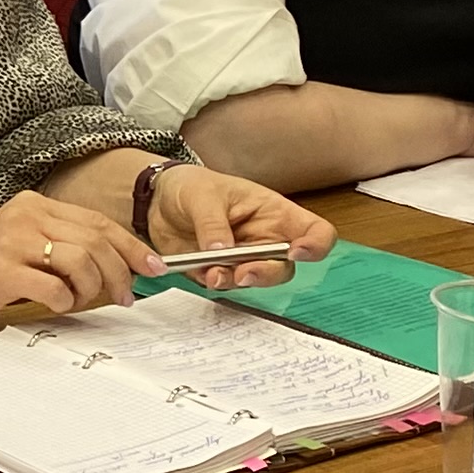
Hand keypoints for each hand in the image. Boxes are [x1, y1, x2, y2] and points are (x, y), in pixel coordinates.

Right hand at [0, 190, 152, 318]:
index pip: (98, 222)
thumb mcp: (25, 240)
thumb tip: (120, 264)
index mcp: (35, 205)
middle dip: (120, 274)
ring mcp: (12, 242)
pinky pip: (53, 288)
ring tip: (79, 302)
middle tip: (125, 297)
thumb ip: (64, 243)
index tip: (153, 267)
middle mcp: (26, 216)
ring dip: (91, 290)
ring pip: (80, 262)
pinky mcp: (1, 272)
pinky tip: (54, 305)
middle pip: (96, 241)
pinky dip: (64, 301)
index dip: (132, 246)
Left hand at [141, 164, 332, 289]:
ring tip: (214, 273)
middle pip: (285, 267)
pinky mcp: (220, 272)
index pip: (315, 232)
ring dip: (237, 281)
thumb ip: (213, 223)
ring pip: (255, 281)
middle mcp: (265, 240)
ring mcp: (244, 259)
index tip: (297, 252)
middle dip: (266, 273)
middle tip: (243, 272)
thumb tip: (222, 251)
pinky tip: (201, 272)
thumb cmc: (191, 186)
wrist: (157, 200)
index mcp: (274, 213)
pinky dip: (214, 283)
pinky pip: (225, 285)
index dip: (316, 245)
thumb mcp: (202, 195)